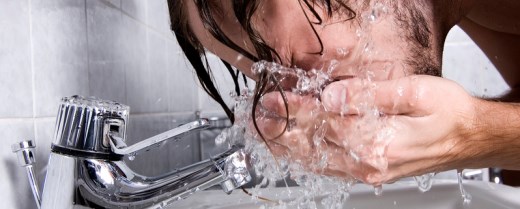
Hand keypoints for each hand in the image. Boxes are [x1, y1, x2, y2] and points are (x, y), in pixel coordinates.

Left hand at [256, 75, 478, 184]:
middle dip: (284, 130)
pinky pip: (331, 169)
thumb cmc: (450, 115)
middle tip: (262, 118)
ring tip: (269, 136)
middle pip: (314, 146)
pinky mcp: (371, 173)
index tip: (275, 100)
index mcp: (377, 142)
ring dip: (291, 148)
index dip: (296, 110)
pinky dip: (309, 159)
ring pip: (318, 162)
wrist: (471, 138)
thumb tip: (331, 97)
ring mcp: (369, 172)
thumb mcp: (414, 93)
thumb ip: (369, 96)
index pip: (323, 124)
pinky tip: (297, 153)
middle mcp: (369, 164)